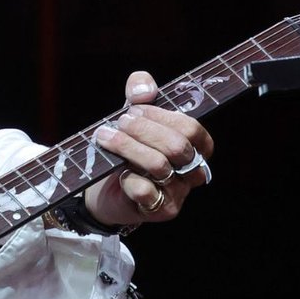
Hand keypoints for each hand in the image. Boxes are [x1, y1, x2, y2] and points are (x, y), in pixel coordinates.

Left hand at [85, 71, 214, 227]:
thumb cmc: (127, 149)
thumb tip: (144, 88)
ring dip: (127, 147)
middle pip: (177, 146)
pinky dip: (126, 177)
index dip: (162, 115)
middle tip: (119, 122)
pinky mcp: (161, 210)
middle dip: (143, 130)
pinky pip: (145, 190)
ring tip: (105, 137)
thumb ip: (140, 92)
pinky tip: (116, 172)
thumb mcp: (134, 115)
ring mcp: (179, 193)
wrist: (105, 189)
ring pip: (159, 165)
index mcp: (194, 147)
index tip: (135, 108)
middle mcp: (193, 171)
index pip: (192, 128)